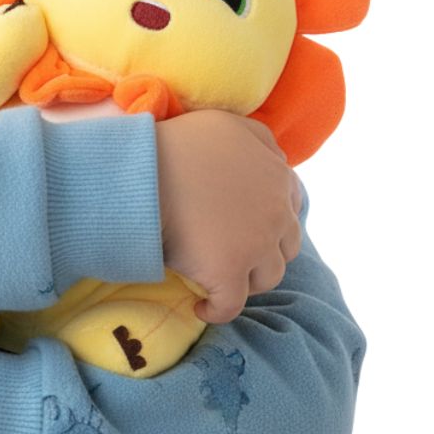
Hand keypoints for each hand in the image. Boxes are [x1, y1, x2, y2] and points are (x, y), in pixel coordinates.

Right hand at [156, 110, 301, 323]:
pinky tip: (199, 308)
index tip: (246, 221)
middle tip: (233, 249)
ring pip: (267, 277)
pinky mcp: (227, 273)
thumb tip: (276, 157)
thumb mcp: (226, 123)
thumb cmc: (176, 143)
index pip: (290, 203)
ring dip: (248, 279)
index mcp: (275, 174)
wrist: (143, 172)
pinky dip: (216, 310)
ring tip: (219, 277)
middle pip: (285, 244)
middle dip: (265, 249)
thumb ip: (258, 138)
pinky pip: (229, 306)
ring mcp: (255, 245)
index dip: (271, 215)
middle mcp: (275, 210)